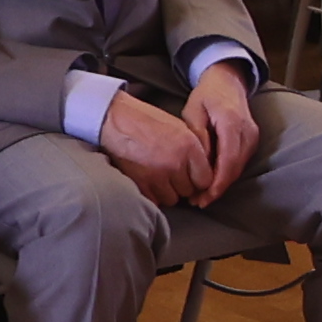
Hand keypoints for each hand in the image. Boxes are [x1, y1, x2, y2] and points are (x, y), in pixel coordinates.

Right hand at [96, 89, 208, 209]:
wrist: (115, 120)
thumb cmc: (146, 120)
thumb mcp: (179, 127)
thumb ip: (194, 149)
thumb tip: (203, 169)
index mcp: (189, 147)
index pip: (206, 180)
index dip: (199, 180)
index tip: (193, 177)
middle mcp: (175, 163)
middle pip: (189, 190)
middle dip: (183, 185)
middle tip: (173, 173)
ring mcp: (157, 176)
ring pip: (172, 199)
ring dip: (168, 191)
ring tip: (159, 176)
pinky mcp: (140, 184)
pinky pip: (154, 201)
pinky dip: (153, 195)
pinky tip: (149, 181)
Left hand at [182, 62, 261, 203]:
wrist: (227, 82)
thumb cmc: (206, 96)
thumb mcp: (193, 111)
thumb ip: (197, 136)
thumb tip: (198, 163)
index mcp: (232, 123)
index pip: (227, 161)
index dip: (216, 183)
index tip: (202, 197)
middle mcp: (247, 132)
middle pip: (235, 169)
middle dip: (217, 189)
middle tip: (198, 202)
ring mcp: (252, 137)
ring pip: (239, 168)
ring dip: (222, 184)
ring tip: (202, 197)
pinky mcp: (252, 141)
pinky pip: (240, 162)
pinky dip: (227, 175)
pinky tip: (212, 183)